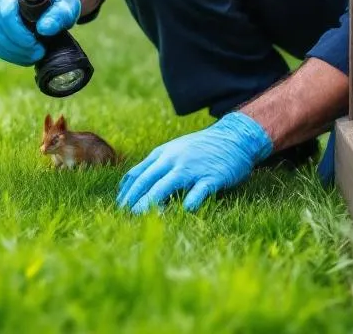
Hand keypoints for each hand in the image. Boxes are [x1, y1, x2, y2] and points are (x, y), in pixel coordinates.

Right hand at [0, 0, 79, 64]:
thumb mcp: (67, 2)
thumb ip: (60, 13)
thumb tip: (44, 29)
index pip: (6, 13)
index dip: (20, 35)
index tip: (38, 45)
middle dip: (18, 46)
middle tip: (38, 53)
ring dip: (13, 52)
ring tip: (34, 56)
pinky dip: (8, 54)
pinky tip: (24, 56)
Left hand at [116, 111, 273, 214]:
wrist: (233, 138)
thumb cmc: (201, 148)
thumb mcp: (175, 150)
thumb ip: (158, 165)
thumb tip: (137, 186)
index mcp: (163, 154)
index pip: (137, 173)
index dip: (126, 191)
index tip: (118, 205)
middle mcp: (173, 160)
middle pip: (147, 180)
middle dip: (133, 198)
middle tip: (123, 214)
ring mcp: (192, 168)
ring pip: (166, 185)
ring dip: (151, 201)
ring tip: (140, 215)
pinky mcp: (211, 176)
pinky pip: (198, 191)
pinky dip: (189, 202)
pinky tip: (182, 212)